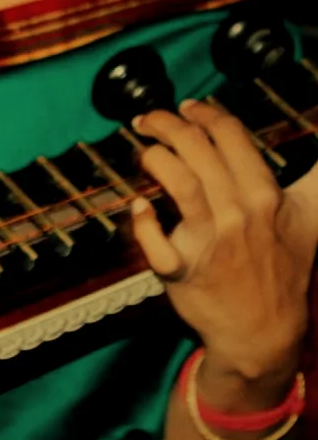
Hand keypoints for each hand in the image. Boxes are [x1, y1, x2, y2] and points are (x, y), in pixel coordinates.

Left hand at [131, 100, 317, 379]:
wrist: (264, 331)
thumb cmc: (283, 269)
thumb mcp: (313, 217)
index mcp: (264, 195)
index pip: (230, 135)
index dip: (204, 113)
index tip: (187, 108)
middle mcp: (237, 213)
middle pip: (197, 151)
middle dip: (168, 125)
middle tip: (149, 121)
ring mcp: (209, 243)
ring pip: (178, 183)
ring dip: (155, 158)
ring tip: (144, 151)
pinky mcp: (182, 270)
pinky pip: (155, 243)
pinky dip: (143, 222)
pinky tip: (139, 207)